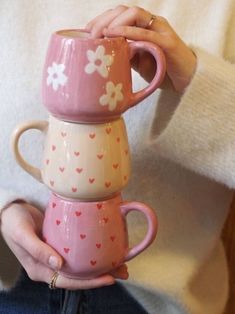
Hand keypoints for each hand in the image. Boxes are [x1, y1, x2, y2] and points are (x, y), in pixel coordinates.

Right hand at [0, 202, 127, 289]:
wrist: (9, 211)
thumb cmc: (13, 222)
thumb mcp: (22, 234)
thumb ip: (38, 250)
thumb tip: (58, 265)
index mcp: (39, 270)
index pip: (68, 281)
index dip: (89, 282)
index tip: (109, 279)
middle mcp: (50, 266)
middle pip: (79, 276)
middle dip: (101, 276)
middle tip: (123, 271)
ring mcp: (55, 256)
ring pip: (80, 266)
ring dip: (100, 265)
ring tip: (120, 263)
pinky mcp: (59, 245)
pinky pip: (78, 254)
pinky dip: (91, 254)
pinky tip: (104, 249)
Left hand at [86, 5, 196, 91]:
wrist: (185, 80)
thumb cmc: (160, 70)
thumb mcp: (136, 62)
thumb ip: (123, 53)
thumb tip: (104, 52)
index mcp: (143, 27)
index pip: (119, 14)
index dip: (101, 19)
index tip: (85, 31)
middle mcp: (152, 23)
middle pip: (124, 9)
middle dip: (103, 19)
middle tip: (89, 35)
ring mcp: (161, 30)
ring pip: (135, 13)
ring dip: (114, 21)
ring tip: (100, 35)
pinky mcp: (168, 42)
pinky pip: (147, 32)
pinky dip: (129, 31)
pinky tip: (114, 34)